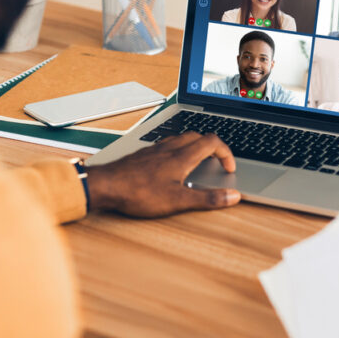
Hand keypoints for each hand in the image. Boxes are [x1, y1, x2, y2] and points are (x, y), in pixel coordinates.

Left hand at [86, 132, 240, 217]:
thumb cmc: (138, 193)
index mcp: (182, 157)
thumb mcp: (178, 201)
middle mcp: (169, 148)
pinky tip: (172, 165)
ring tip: (198, 162)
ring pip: (181, 138)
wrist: (106, 185)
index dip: (226, 154)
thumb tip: (232, 196)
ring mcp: (155, 149)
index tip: (229, 168)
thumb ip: (207, 199)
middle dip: (212, 147)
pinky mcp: (144, 154)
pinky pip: (166, 144)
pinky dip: (177, 150)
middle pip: (198, 136)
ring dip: (195, 146)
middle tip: (217, 163)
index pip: (213, 143)